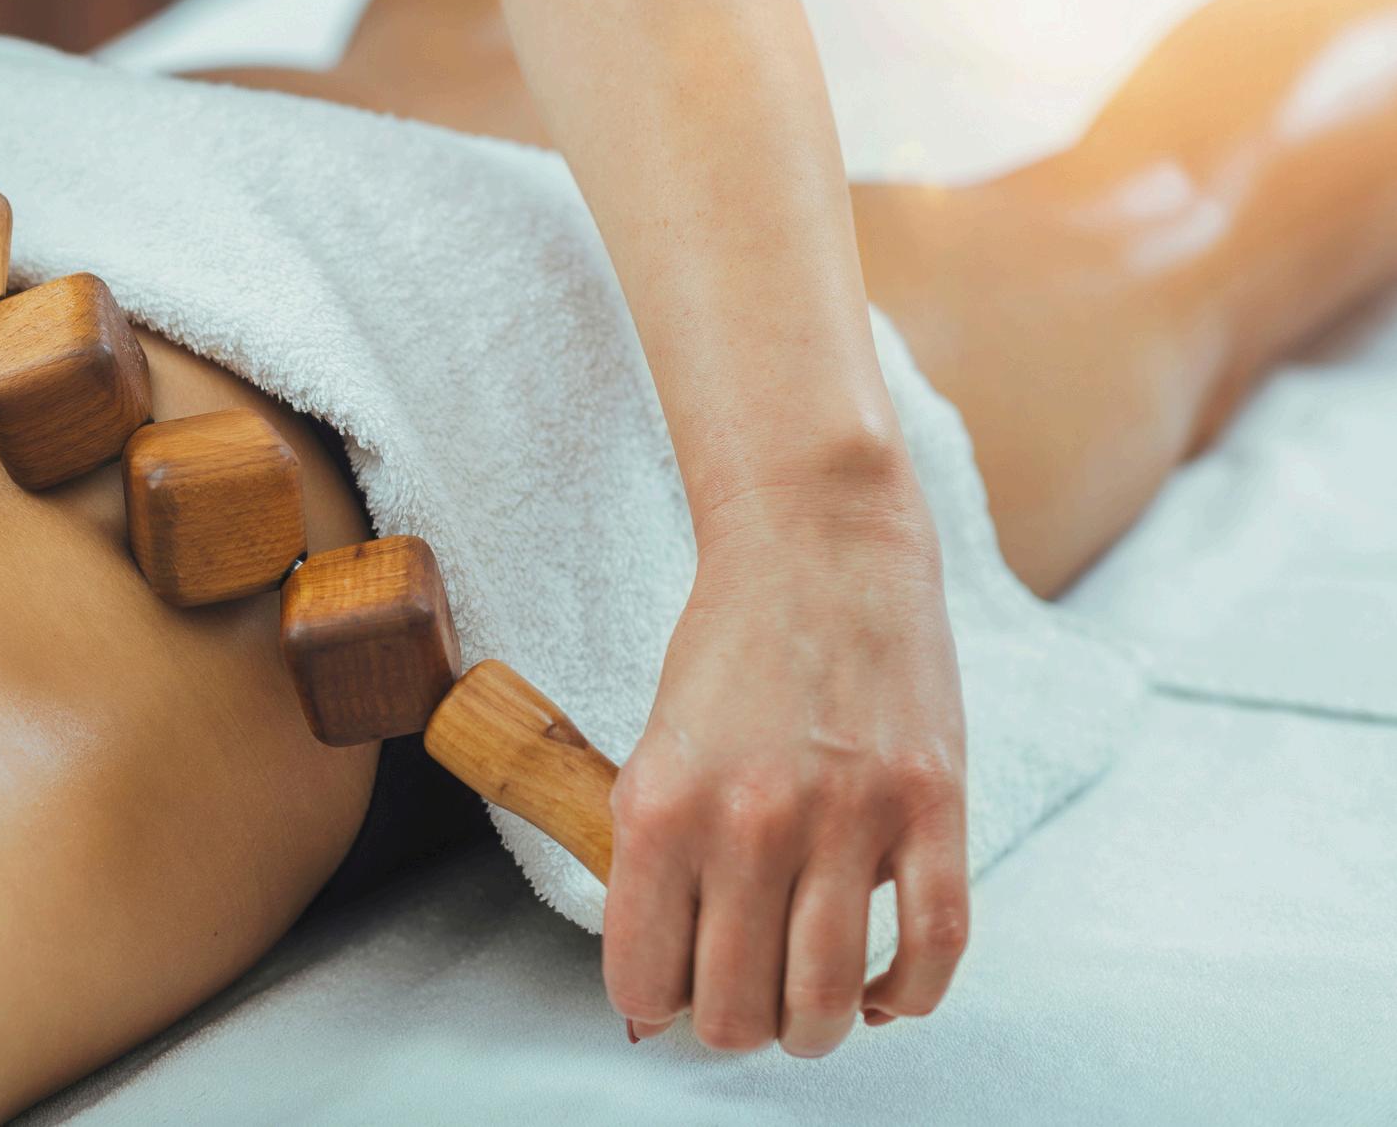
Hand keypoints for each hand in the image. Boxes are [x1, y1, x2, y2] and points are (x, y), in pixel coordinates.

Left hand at [605, 466, 967, 1056]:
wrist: (819, 545)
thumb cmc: (730, 648)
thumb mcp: (655, 749)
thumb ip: (652, 863)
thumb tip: (651, 998)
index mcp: (661, 806)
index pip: (644, 979)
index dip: (653, 1007)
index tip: (668, 998)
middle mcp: (750, 822)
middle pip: (736, 1012)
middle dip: (732, 1029)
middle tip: (739, 1004)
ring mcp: (849, 818)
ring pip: (826, 1004)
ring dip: (811, 1031)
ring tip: (805, 1013)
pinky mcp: (933, 808)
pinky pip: (931, 951)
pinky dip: (905, 998)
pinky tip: (879, 993)